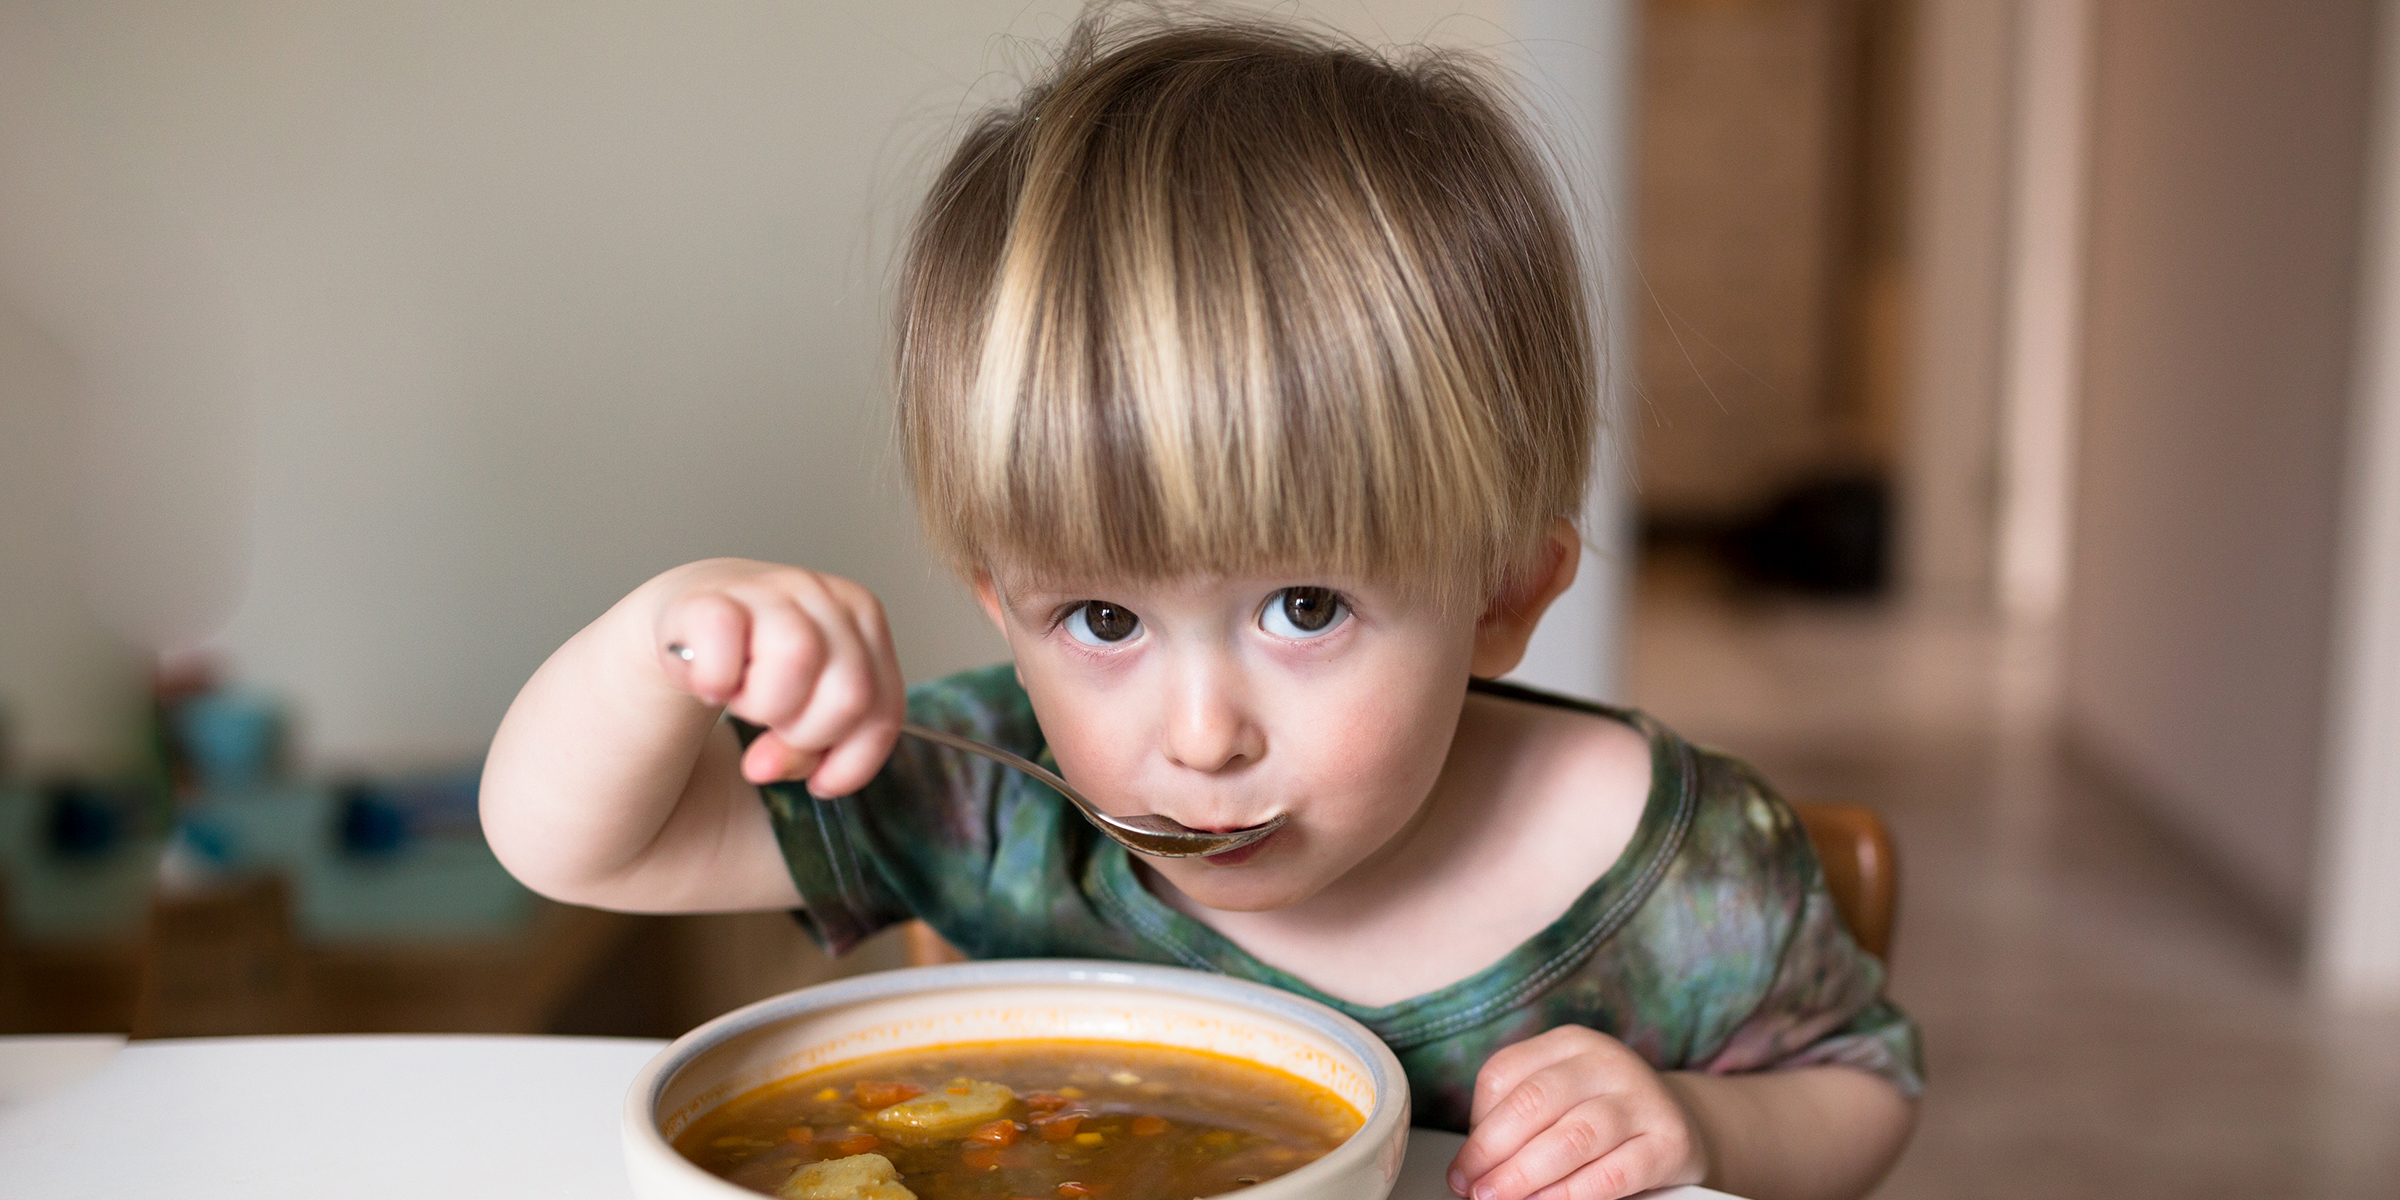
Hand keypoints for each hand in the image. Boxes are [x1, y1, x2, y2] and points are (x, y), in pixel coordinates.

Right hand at [644, 558, 903, 794]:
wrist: (693, 616)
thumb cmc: (759, 666)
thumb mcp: (803, 709)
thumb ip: (807, 748)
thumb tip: (764, 767)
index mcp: (864, 617)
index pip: (883, 709)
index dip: (853, 761)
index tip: (821, 781)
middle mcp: (826, 597)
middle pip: (849, 695)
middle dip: (808, 735)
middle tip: (773, 724)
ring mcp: (770, 590)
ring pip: (797, 664)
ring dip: (763, 706)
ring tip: (741, 697)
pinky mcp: (711, 598)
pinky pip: (725, 659)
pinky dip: (715, 685)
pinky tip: (710, 683)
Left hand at [1447, 1026, 1706, 1199]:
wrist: (1676, 1126)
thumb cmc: (1599, 1116)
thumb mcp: (1558, 1101)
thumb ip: (1515, 1125)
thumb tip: (1469, 1172)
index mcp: (1567, 1044)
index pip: (1504, 1075)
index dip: (1477, 1128)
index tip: (1462, 1170)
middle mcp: (1605, 1061)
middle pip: (1535, 1102)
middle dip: (1494, 1153)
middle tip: (1475, 1191)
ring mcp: (1642, 1098)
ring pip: (1574, 1137)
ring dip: (1527, 1176)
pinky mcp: (1670, 1140)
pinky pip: (1615, 1172)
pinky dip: (1574, 1195)